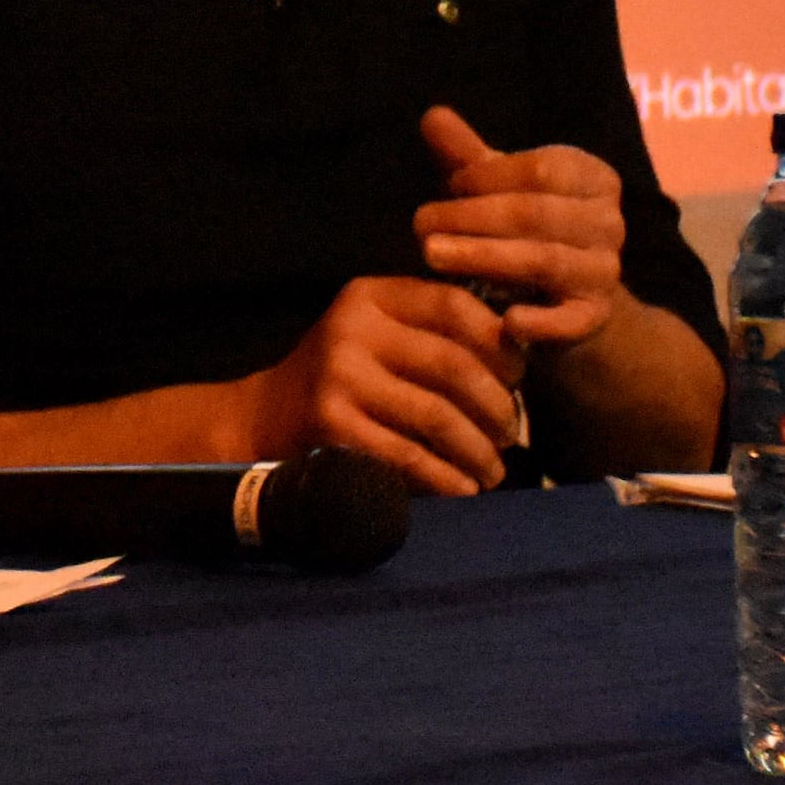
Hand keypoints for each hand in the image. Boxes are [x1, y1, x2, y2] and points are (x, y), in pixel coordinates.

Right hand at [243, 274, 524, 497]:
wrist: (265, 418)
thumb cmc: (344, 377)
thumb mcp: (378, 334)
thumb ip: (432, 331)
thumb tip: (520, 351)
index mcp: (370, 296)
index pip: (453, 304)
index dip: (498, 341)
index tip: (519, 375)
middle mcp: (352, 328)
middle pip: (452, 363)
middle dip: (496, 404)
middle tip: (512, 432)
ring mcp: (338, 377)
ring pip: (436, 415)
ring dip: (477, 448)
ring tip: (494, 468)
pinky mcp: (331, 425)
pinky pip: (407, 454)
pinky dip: (444, 476)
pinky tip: (463, 488)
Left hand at [414, 104, 629, 358]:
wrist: (571, 304)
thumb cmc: (526, 232)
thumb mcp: (500, 190)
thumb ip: (468, 157)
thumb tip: (432, 115)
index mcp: (593, 178)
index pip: (541, 169)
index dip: (488, 176)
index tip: (448, 186)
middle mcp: (609, 222)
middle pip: (536, 213)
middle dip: (472, 217)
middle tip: (421, 225)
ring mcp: (605, 272)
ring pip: (543, 260)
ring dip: (483, 256)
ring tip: (431, 255)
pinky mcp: (596, 318)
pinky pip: (570, 320)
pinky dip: (541, 322)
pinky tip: (506, 322)